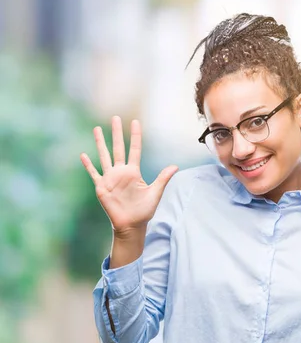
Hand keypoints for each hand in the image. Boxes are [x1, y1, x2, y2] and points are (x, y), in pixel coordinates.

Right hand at [80, 116, 177, 235]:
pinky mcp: (101, 187)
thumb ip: (163, 178)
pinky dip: (88, 165)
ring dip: (100, 143)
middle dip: (116, 133)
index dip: (135, 136)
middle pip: (118, 148)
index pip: (134, 149)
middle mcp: (121, 172)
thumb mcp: (155, 193)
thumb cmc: (144, 210)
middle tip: (115, 117)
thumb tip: (175, 166)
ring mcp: (110, 178)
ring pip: (104, 156)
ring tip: (96, 128)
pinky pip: (93, 173)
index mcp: (134, 171)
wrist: (131, 225)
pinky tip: (83, 155)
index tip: (135, 121)